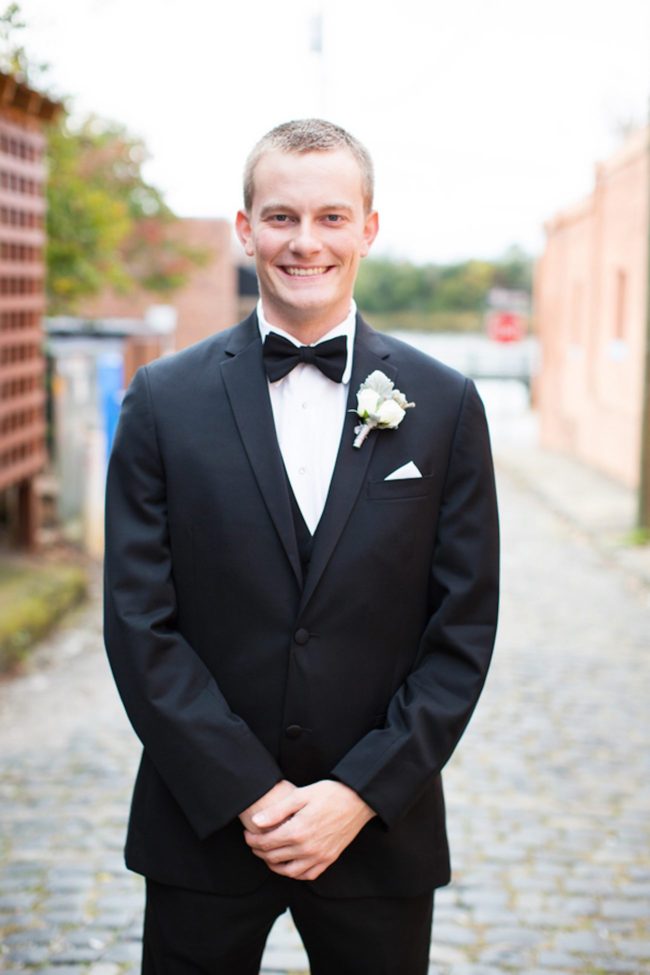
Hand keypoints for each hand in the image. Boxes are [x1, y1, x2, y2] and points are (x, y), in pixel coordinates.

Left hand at [243, 780, 375, 880]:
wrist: (358, 801)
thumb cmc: (329, 794)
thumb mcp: (301, 795)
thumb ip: (277, 810)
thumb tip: (256, 822)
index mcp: (298, 831)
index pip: (266, 842)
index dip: (252, 839)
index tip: (247, 834)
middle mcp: (307, 848)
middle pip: (274, 857)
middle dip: (259, 851)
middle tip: (254, 842)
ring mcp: (319, 856)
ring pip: (288, 871)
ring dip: (273, 865)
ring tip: (267, 855)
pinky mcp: (328, 859)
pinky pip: (307, 874)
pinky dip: (294, 873)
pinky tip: (289, 864)